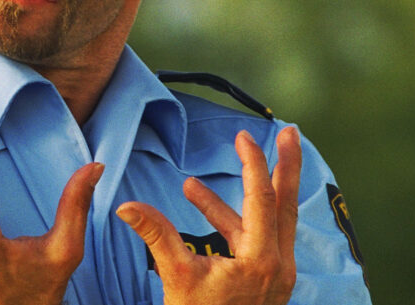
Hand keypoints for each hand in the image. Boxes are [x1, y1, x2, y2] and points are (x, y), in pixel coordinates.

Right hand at [117, 126, 301, 304]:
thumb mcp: (176, 277)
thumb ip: (156, 234)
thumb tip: (125, 205)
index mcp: (262, 259)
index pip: (261, 196)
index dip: (251, 162)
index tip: (242, 136)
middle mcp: (277, 264)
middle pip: (285, 202)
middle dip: (284, 165)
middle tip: (289, 132)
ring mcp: (276, 275)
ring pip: (268, 221)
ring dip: (236, 200)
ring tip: (192, 187)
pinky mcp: (266, 283)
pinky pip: (255, 240)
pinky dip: (231, 223)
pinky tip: (196, 213)